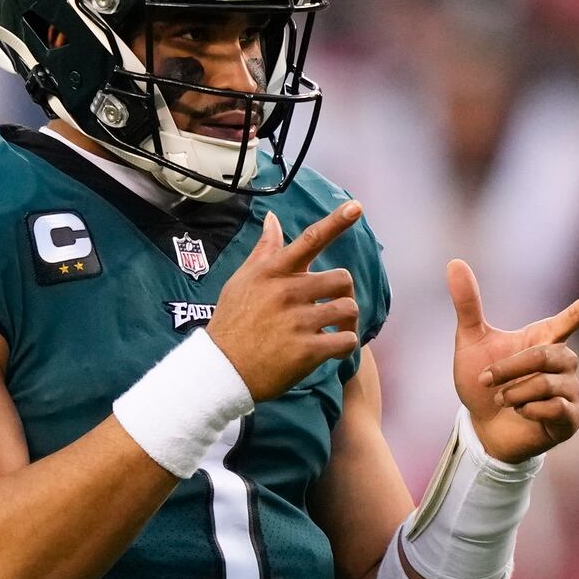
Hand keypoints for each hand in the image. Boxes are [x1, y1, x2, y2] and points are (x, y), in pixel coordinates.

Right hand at [208, 202, 362, 401]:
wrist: (222, 370)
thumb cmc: (232, 322)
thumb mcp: (242, 280)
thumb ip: (264, 250)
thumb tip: (272, 218)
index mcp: (272, 272)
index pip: (309, 240)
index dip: (336, 222)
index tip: (356, 207)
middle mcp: (287, 292)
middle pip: (342, 278)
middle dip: (342, 293)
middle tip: (332, 306)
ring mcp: (298, 321)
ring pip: (348, 309)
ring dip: (347, 321)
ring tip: (334, 329)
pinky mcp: (307, 350)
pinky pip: (346, 340)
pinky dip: (346, 345)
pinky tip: (333, 350)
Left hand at [447, 260, 578, 463]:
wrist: (481, 427)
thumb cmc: (481, 383)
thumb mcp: (470, 342)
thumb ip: (467, 304)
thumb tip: (455, 263)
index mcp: (545, 339)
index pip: (574, 317)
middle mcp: (564, 362)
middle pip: (546, 356)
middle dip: (511, 368)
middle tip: (486, 380)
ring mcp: (570, 391)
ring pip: (547, 383)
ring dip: (514, 392)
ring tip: (502, 400)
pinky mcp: (570, 418)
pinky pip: (555, 407)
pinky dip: (528, 409)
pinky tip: (521, 413)